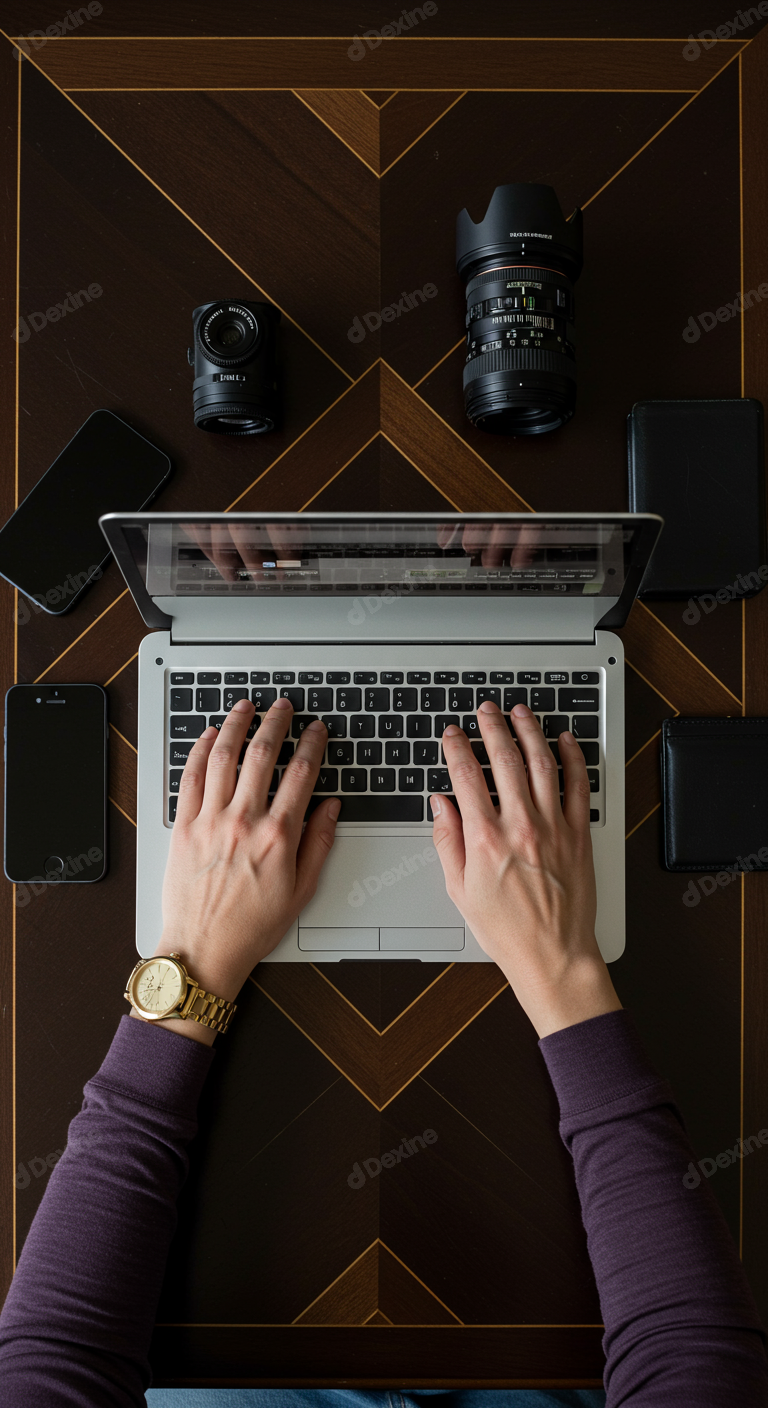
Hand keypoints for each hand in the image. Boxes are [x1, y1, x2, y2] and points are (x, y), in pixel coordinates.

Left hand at [135, 698, 339, 1043]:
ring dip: (236, 724)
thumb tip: (331, 807)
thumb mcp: (302, 890)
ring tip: (246, 707)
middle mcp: (243, 821)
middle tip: (283, 706)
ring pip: (223, 756)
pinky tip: (208, 736)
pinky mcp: (183, 827)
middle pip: (262, 754)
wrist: (203, 951)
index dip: (312, 743)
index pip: (301, 773)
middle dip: (276, 722)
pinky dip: (199, 750)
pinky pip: (191, 777)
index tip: (317, 729)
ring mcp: (210, 821)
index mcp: (278, 836)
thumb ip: (319, 843)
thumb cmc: (251, 928)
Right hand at [430, 702, 620, 1038]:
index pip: (466, 777)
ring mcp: (554, 827)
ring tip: (520, 712)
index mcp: (486, 840)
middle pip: (505, 760)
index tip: (452, 734)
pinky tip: (565, 740)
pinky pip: (579, 786)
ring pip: (542, 763)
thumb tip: (439, 805)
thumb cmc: (506, 930)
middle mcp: (521, 826)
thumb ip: (447, 841)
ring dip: (530, 731)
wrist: (553, 955)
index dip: (456, 747)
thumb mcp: (459, 889)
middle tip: (486, 709)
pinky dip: (573, 758)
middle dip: (492, 727)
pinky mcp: (579, 835)